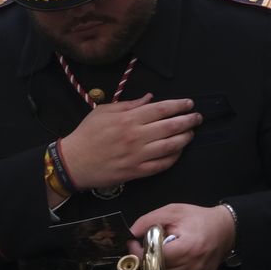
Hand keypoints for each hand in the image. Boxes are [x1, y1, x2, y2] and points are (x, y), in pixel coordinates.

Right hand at [59, 95, 201, 190]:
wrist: (73, 163)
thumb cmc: (87, 134)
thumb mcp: (104, 111)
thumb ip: (129, 104)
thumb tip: (150, 98)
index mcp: (128, 119)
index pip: (161, 109)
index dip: (179, 105)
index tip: (189, 104)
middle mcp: (136, 136)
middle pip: (170, 126)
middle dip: (188, 120)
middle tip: (198, 117)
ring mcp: (137, 155)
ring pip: (170, 146)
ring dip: (185, 138)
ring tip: (191, 133)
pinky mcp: (136, 171)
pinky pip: (161, 165)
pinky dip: (174, 157)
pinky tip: (179, 151)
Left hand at [128, 204, 234, 269]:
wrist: (225, 231)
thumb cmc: (198, 220)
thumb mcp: (174, 211)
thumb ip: (149, 220)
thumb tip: (130, 234)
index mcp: (187, 248)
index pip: (153, 258)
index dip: (138, 252)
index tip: (134, 244)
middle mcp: (191, 268)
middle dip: (142, 263)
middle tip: (141, 253)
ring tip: (152, 262)